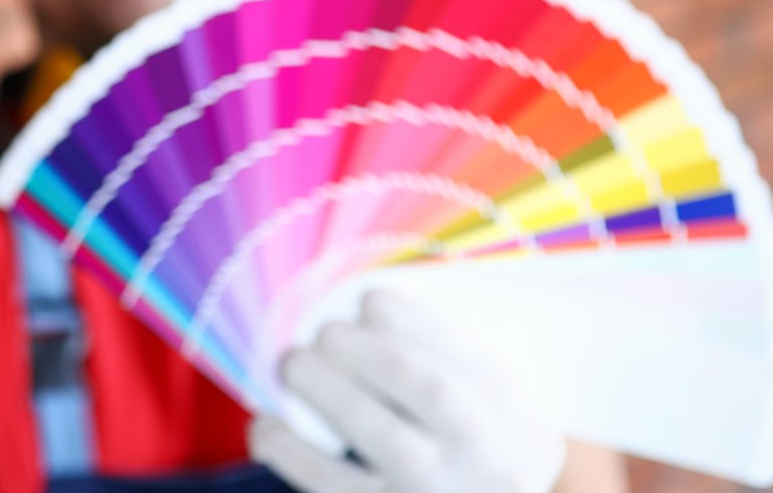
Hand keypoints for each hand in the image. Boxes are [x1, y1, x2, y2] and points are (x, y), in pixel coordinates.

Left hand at [250, 289, 564, 492]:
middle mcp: (480, 452)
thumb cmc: (473, 426)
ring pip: (388, 442)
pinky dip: (295, 456)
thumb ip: (434, 347)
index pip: (469, 359)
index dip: (416, 324)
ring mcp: (433, 490)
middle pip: (431, 392)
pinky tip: (267, 427)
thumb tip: (365, 305)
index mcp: (505, 407)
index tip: (370, 299)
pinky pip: (337, 488)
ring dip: (331, 396)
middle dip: (372, 354)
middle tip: (324, 333)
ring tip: (291, 365)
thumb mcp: (480, 388)